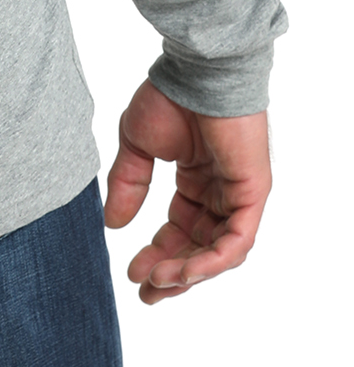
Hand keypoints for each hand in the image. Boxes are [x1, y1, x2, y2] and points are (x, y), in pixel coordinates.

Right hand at [103, 79, 270, 304]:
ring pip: (220, 251)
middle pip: (200, 247)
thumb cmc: (170, 98)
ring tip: (159, 283)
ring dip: (189, 273)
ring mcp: (239, 194)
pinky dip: (210, 261)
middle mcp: (220, 192)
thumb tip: (113, 225)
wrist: (196, 73)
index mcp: (197, 181)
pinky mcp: (252, 194)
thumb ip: (128, 186)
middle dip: (173, 274)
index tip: (132, 275)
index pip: (181, 230)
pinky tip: (181, 271)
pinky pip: (237, 240)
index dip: (157, 255)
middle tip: (146, 293)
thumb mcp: (137, 148)